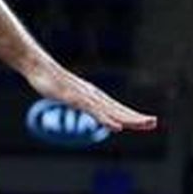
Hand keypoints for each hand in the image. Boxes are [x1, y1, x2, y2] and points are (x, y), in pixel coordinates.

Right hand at [25, 60, 157, 132]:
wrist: (38, 66)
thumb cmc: (53, 81)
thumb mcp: (72, 95)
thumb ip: (84, 103)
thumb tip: (89, 108)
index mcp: (95, 97)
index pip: (119, 109)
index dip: (134, 116)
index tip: (150, 122)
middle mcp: (94, 96)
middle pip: (119, 109)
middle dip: (136, 117)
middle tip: (154, 123)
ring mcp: (86, 97)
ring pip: (111, 111)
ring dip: (127, 118)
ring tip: (143, 124)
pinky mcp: (75, 99)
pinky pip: (94, 112)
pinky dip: (107, 120)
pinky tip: (116, 127)